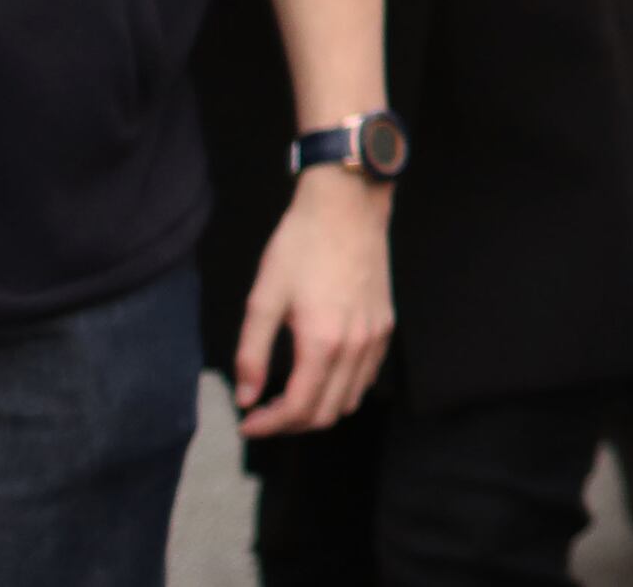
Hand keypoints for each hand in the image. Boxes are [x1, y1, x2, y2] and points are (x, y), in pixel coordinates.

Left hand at [233, 165, 392, 434]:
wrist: (347, 206)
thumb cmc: (300, 246)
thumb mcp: (263, 298)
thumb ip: (252, 354)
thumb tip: (247, 397)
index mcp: (322, 341)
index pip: (299, 408)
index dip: (269, 425)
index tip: (247, 423)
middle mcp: (356, 346)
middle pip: (326, 413)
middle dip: (291, 423)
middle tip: (263, 413)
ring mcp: (376, 337)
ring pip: (350, 399)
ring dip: (318, 409)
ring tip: (288, 398)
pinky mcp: (386, 326)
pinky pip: (367, 376)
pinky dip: (342, 390)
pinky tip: (320, 375)